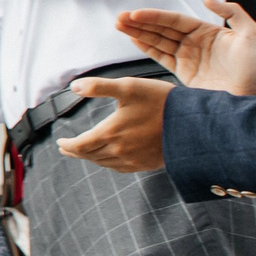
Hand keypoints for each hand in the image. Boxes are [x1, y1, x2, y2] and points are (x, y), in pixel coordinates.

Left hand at [57, 77, 173, 171]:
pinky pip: (120, 168)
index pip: (79, 146)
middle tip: (66, 149)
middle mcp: (120, 151)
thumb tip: (73, 86)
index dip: (67, 145)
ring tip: (84, 152)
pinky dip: (108, 163)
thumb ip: (99, 86)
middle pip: (89, 155)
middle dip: (76, 152)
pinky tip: (109, 158)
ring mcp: (134, 160)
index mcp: (111, 133)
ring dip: (91, 158)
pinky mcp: (148, 164)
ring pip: (104, 163)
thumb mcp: (129, 87)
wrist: (195, 123)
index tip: (60, 142)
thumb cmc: (161, 101)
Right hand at [116, 0, 255, 95]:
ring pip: (157, 41)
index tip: (136, 13)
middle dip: (140, 22)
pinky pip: (161, 58)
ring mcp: (188, 58)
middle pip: (162, 29)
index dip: (155, 16)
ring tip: (119, 25)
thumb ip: (233, 12)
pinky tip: (133, 40)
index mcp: (208, 31)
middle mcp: (195, 43)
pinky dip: (146, 49)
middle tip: (119, 18)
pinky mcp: (184, 75)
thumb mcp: (252, 34)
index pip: (175, 20)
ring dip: (138, 33)